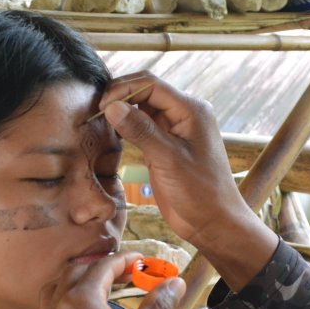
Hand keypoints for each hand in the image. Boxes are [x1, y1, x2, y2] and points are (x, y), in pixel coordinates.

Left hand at [36, 251, 184, 308]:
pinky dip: (66, 304)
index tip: (143, 260)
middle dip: (100, 267)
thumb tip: (175, 282)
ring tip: (102, 287)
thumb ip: (157, 305)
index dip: (124, 260)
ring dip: (77, 282)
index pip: (101, 268)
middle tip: (126, 271)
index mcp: (79, 304)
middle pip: (73, 273)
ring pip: (54, 291)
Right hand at [99, 73, 278, 288]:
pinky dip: (127, 127)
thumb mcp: (168, 159)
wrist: (213, 222)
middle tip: (96, 110)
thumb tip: (112, 106)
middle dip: (120, 96)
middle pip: (146, 92)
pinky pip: (143, 127)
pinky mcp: (165, 146)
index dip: (124, 89)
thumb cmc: (201, 192)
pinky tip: (112, 131)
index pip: (151, 85)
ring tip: (98, 118)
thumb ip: (141, 131)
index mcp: (191, 110)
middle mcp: (184, 115)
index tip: (101, 104)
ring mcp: (174, 130)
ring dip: (122, 111)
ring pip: (142, 109)